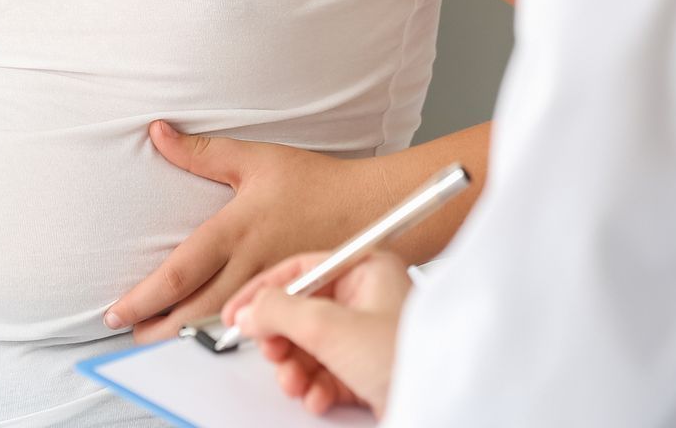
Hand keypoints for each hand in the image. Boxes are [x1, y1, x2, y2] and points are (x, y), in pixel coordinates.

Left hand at [106, 122, 384, 342]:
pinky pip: (251, 323)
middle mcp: (251, 264)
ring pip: (220, 323)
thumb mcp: (254, 158)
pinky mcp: (290, 298)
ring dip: (185, 336)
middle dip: (158, 328)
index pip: (180, 272)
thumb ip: (201, 152)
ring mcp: (272, 287)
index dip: (144, 297)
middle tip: (129, 335)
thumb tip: (157, 132)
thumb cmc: (313, 181)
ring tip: (157, 339)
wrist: (369, 207)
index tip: (116, 310)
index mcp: (236, 230)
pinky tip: (206, 333)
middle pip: (194, 311)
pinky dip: (221, 332)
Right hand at [221, 250, 411, 417]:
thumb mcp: (331, 327)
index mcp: (367, 268)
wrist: (439, 406)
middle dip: (282, 339)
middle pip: (301, 312)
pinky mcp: (369, 371)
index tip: (236, 314)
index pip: (300, 270)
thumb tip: (250, 310)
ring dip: (296, 368)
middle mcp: (368, 298)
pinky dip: (316, 386)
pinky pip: (327, 372)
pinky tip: (318, 396)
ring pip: (310, 346)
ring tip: (296, 381)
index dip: (264, 292)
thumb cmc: (407, 357)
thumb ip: (280, 312)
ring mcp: (369, 336)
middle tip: (271, 353)